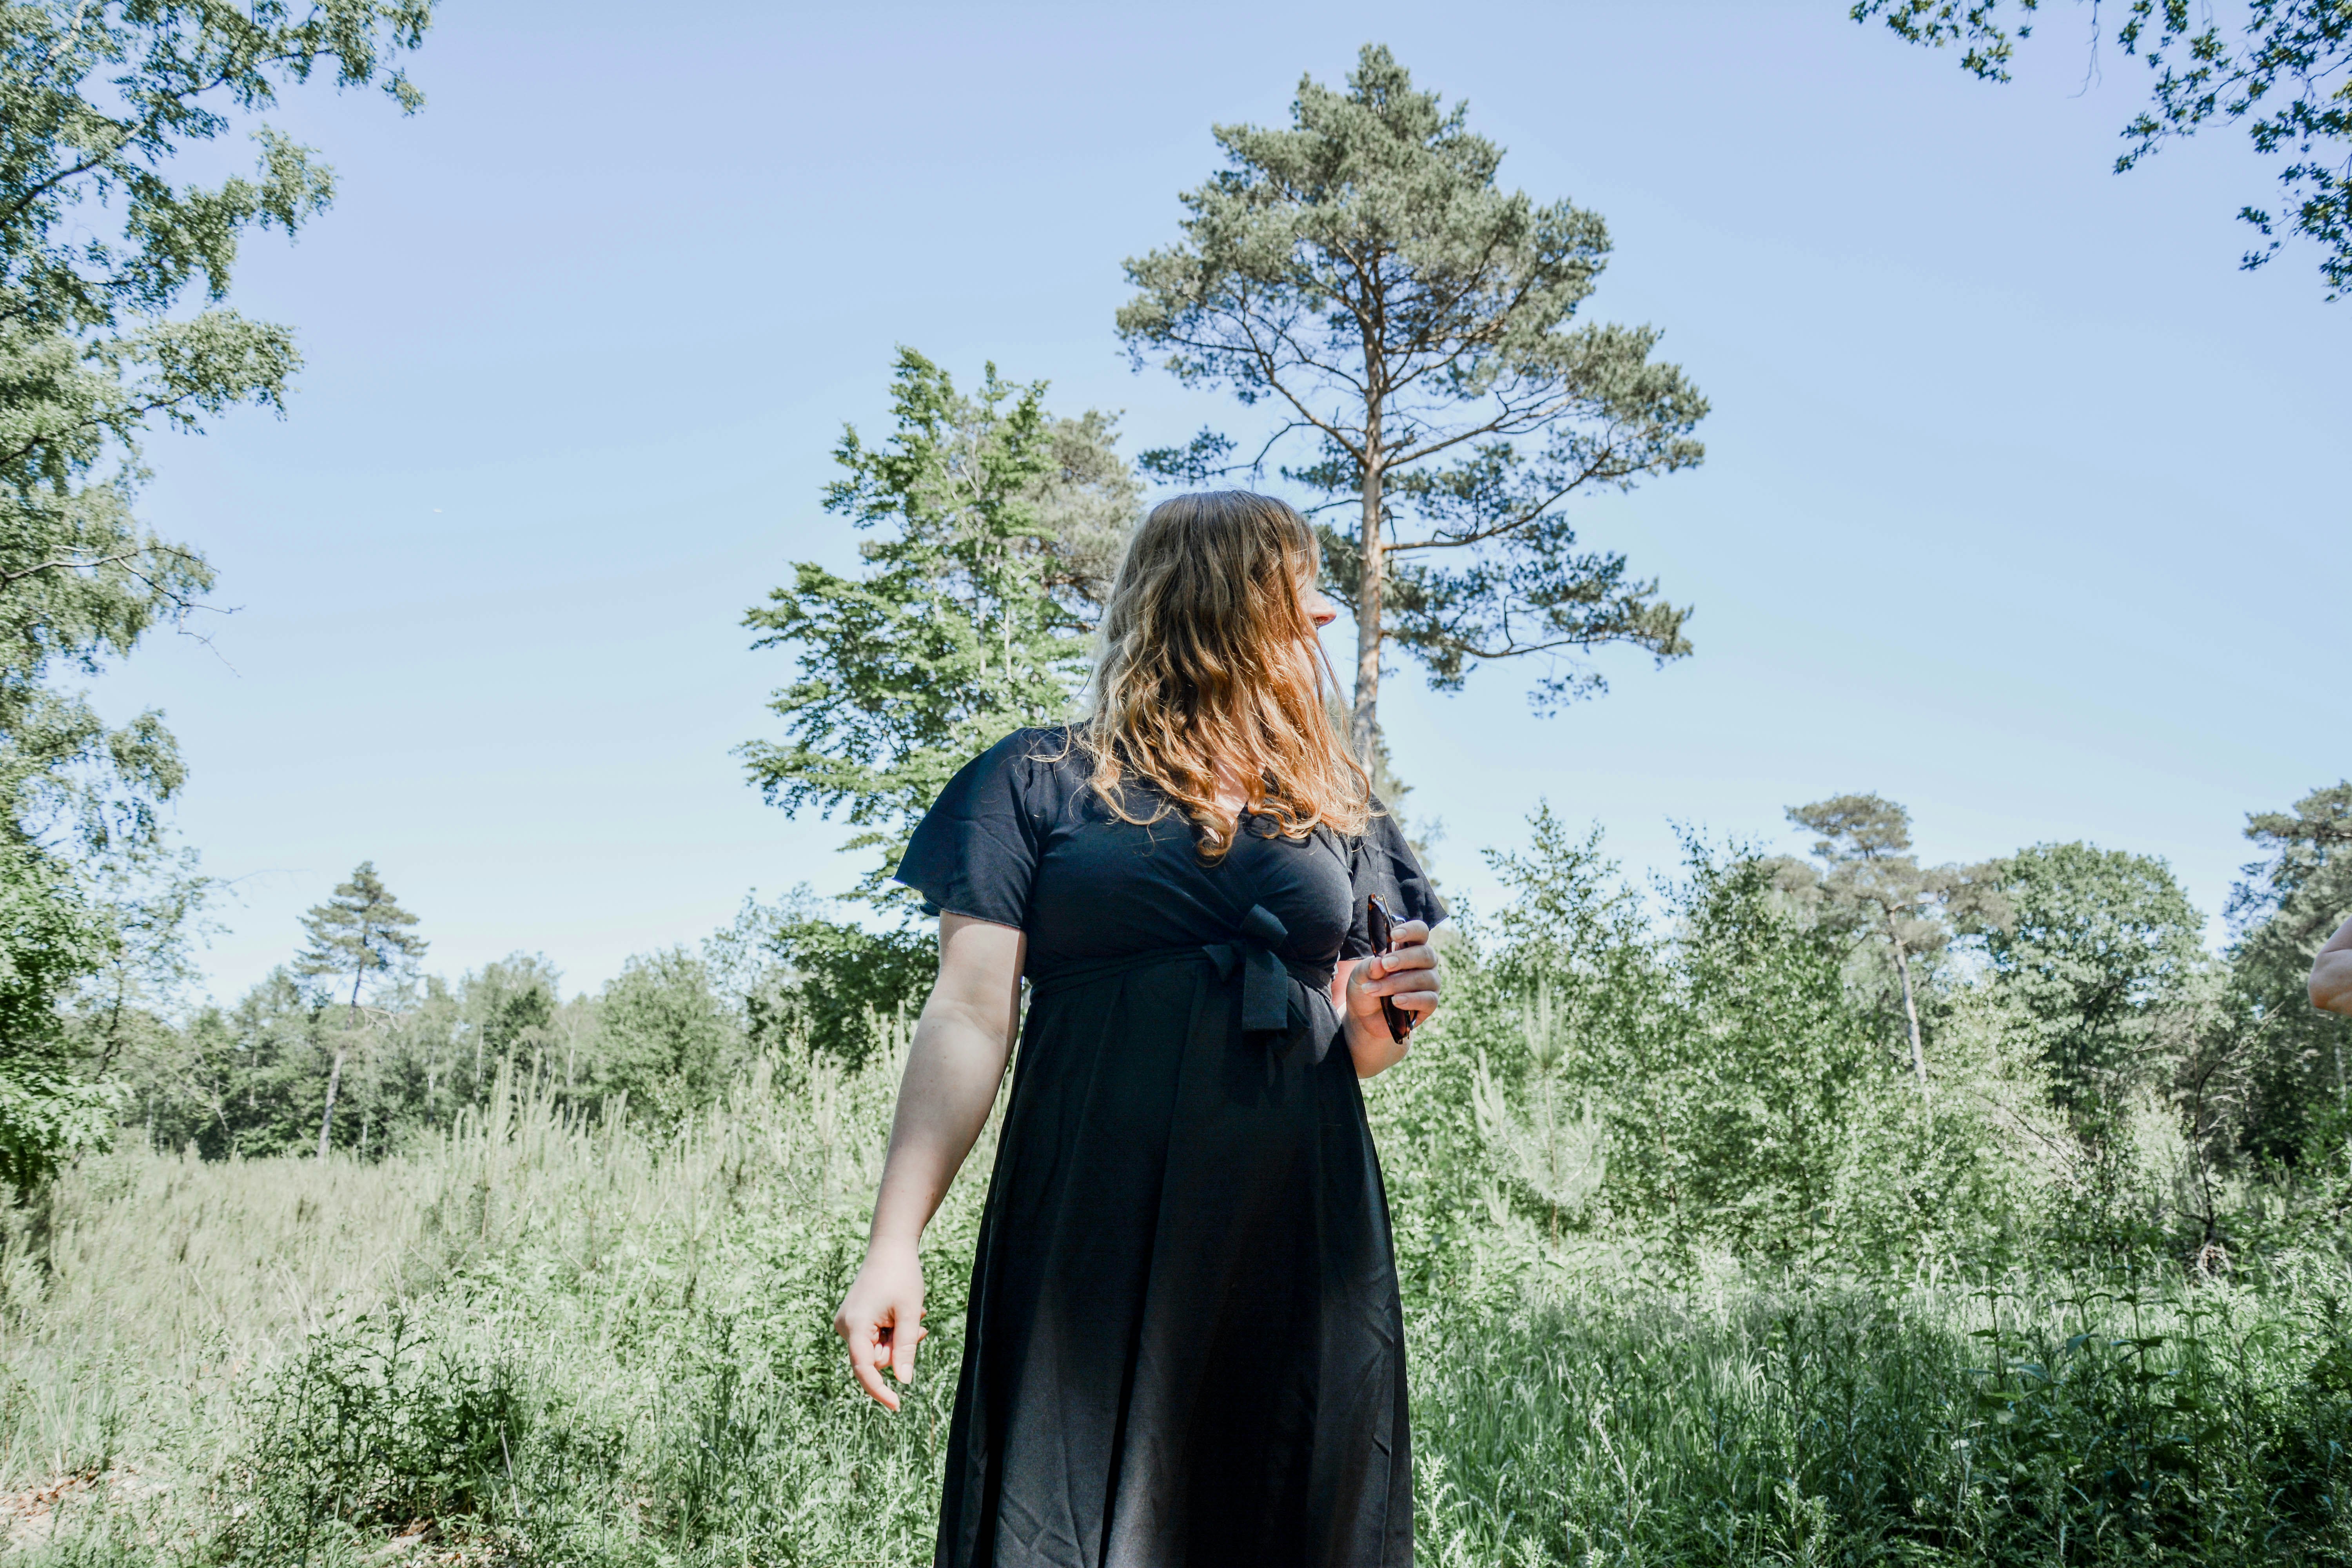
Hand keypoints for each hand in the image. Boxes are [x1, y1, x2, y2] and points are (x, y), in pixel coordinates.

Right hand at [834, 1240, 925, 1410]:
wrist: (890, 1247)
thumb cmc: (902, 1275)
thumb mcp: (909, 1313)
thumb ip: (906, 1348)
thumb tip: (903, 1381)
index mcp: (855, 1326)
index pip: (865, 1369)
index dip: (880, 1390)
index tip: (898, 1406)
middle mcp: (845, 1326)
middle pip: (875, 1359)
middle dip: (898, 1350)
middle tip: (918, 1328)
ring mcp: (848, 1323)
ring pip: (877, 1349)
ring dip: (897, 1339)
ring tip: (911, 1315)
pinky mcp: (854, 1319)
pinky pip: (875, 1338)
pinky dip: (891, 1332)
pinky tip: (901, 1313)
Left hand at [1342, 917, 1439, 1075]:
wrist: (1364, 1017)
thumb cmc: (1366, 987)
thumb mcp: (1359, 976)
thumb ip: (1369, 968)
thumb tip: (1380, 963)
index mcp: (1409, 948)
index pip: (1420, 932)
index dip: (1411, 930)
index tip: (1394, 935)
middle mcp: (1424, 963)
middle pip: (1425, 954)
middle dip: (1404, 959)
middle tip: (1385, 964)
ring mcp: (1429, 983)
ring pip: (1425, 978)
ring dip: (1398, 983)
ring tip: (1375, 990)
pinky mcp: (1429, 1004)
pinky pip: (1429, 999)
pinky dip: (1411, 999)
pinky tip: (1395, 1001)